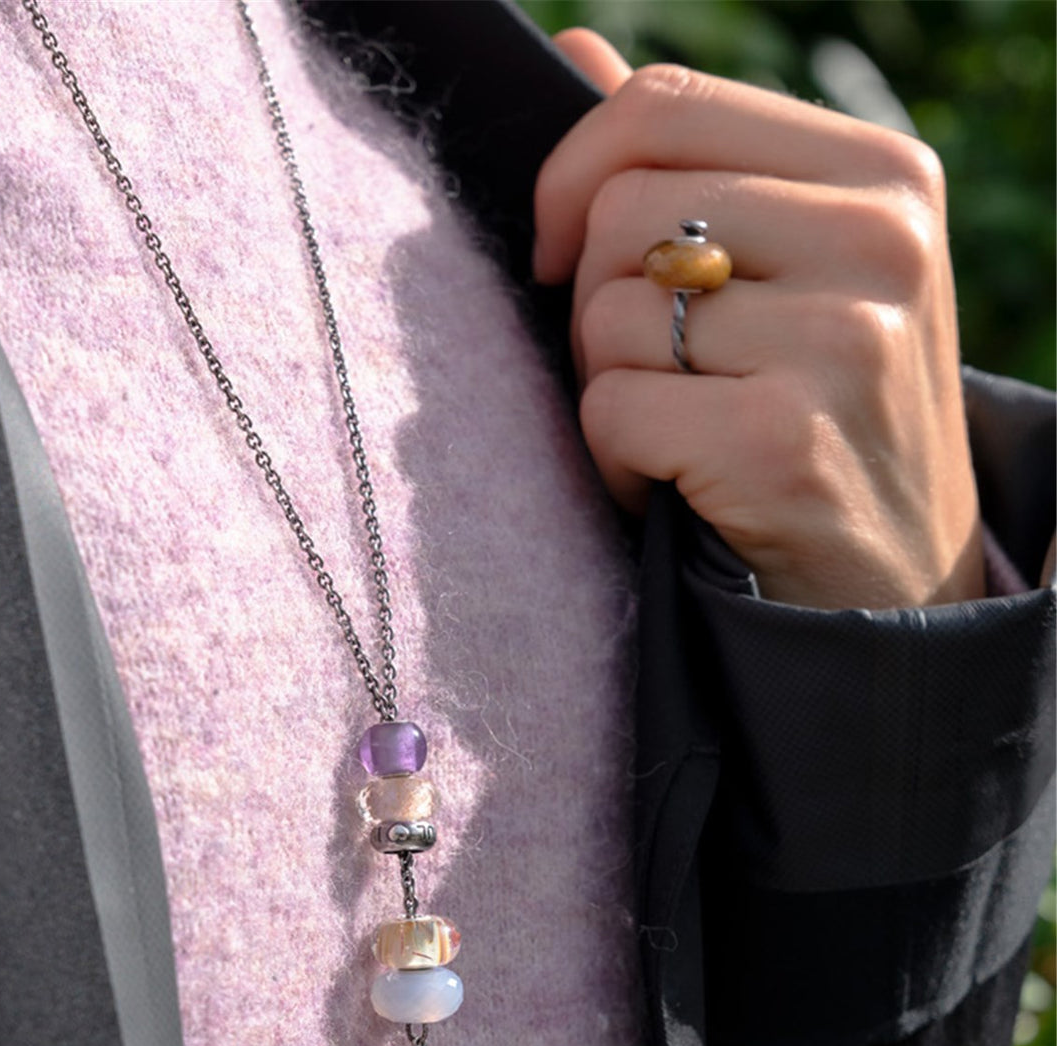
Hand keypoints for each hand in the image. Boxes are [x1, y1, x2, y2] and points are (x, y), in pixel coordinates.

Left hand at [533, 32, 983, 609]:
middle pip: (625, 210)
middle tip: (652, 369)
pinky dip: (613, 460)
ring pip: (609, 316)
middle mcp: (878, 244)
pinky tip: (675, 486)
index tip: (562, 251)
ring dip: (609, 390)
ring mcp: (840, 344)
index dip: (574, 175)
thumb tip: (575, 52)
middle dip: (597, 302)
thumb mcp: (796, 273)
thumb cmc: (823, 415)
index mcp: (883, 177)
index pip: (666, 107)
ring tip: (681, 433)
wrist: (894, 582)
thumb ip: (696, 163)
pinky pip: (610, 409)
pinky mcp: (781, 442)